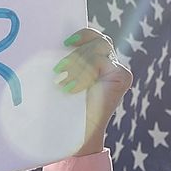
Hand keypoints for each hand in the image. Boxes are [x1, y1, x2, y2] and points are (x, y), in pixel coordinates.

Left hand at [55, 27, 133, 157]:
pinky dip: (85, 74)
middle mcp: (109, 62)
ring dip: (78, 63)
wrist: (76, 137)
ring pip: (99, 47)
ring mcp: (117, 68)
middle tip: (58, 70)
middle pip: (98, 39)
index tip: (64, 42)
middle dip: (76, 53)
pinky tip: (73, 89)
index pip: (92, 36)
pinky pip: (102, 62)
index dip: (82, 34)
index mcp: (95, 60)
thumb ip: (63, 62)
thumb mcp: (60, 81)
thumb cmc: (63, 110)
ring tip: (63, 83)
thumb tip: (49, 44)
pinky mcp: (121, 77)